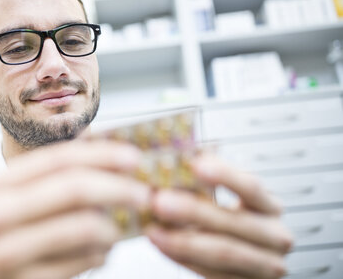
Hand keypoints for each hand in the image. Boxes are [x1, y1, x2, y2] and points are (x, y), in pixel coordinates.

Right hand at [0, 140, 150, 278]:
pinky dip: (102, 253)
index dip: (101, 154)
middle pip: (75, 188)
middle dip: (119, 187)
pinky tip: (101, 251)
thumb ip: (49, 177)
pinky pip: (83, 260)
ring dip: (114, 225)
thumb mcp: (11, 201)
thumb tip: (99, 145)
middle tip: (144, 193)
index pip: (59, 159)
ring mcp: (9, 251)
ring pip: (84, 226)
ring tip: (121, 227)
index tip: (133, 157)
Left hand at [146, 154, 292, 278]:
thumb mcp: (223, 200)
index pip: (252, 187)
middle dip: (193, 211)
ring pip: (223, 253)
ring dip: (183, 241)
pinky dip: (183, 259)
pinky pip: (212, 273)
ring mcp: (267, 265)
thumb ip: (204, 184)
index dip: (225, 175)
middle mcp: (276, 235)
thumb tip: (174, 161)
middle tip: (159, 201)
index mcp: (270, 206)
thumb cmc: (226, 223)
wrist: (240, 260)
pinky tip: (162, 246)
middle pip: (234, 222)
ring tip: (152, 230)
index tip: (196, 164)